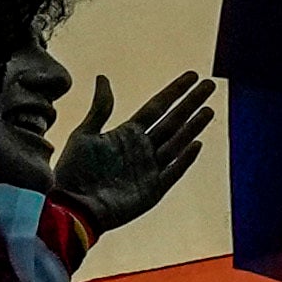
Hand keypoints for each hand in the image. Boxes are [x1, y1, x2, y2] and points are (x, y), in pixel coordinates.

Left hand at [43, 69, 221, 237]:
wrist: (71, 205)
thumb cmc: (73, 170)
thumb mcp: (84, 133)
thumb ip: (101, 108)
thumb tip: (103, 77)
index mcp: (127, 133)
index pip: (157, 107)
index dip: (175, 91)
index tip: (192, 75)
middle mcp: (142, 149)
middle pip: (173, 121)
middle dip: (191, 103)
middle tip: (210, 85)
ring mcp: (149, 169)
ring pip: (177, 143)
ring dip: (193, 127)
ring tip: (209, 109)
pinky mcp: (152, 190)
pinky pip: (173, 171)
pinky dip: (185, 159)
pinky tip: (197, 144)